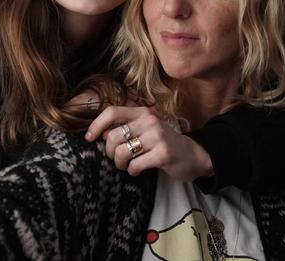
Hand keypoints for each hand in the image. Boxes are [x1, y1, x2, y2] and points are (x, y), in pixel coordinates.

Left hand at [85, 104, 212, 180]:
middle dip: (109, 152)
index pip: (112, 112)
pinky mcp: (163, 153)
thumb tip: (100, 134)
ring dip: (120, 164)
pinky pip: (135, 165)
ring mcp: (157, 136)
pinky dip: (132, 171)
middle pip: (113, 137)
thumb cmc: (164, 143)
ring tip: (127, 166)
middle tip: (117, 159)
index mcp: (143, 112)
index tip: (89, 138)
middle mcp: (149, 121)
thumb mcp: (146, 130)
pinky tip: (138, 171)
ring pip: (121, 152)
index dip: (96, 125)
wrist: (195, 155)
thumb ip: (126, 128)